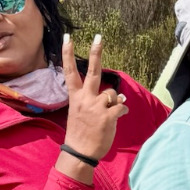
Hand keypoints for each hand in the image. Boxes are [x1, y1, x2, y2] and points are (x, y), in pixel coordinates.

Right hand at [59, 34, 127, 170]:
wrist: (80, 152)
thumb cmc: (81, 132)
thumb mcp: (81, 113)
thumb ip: (96, 101)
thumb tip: (119, 98)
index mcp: (75, 97)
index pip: (70, 71)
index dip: (68, 54)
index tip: (68, 37)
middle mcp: (85, 98)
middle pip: (92, 72)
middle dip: (96, 53)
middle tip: (99, 37)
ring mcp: (96, 107)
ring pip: (113, 94)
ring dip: (114, 102)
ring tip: (107, 114)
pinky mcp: (107, 117)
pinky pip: (121, 107)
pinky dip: (122, 111)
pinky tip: (117, 118)